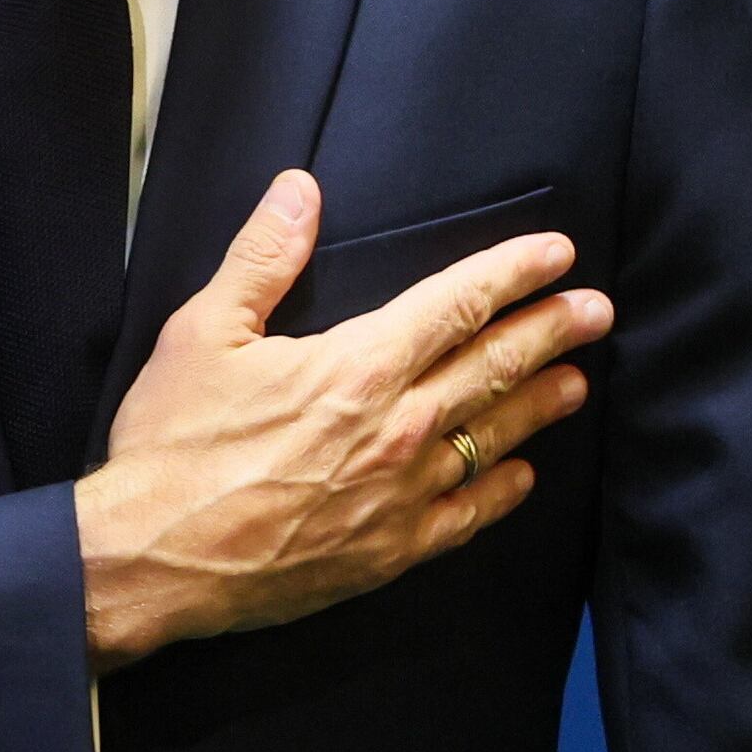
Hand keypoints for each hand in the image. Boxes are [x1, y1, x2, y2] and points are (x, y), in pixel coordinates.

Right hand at [70, 170, 609, 667]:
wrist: (153, 560)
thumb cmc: (174, 447)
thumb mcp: (204, 332)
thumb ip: (263, 258)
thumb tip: (300, 191)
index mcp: (360, 365)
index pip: (460, 302)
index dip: (514, 273)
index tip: (557, 255)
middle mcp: (398, 427)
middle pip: (496, 365)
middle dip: (553, 330)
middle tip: (598, 311)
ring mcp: (401, 494)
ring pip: (493, 436)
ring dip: (541, 403)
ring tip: (579, 382)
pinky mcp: (390, 551)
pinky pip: (467, 517)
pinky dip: (501, 491)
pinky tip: (523, 476)